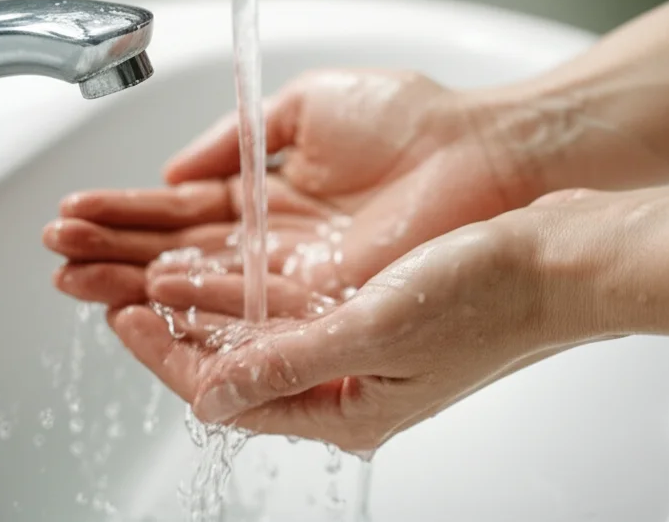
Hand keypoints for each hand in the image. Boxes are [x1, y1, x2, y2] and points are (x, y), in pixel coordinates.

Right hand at [43, 68, 539, 310]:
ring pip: (201, 284)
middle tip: (56, 250)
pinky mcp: (325, 302)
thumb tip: (175, 164)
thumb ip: (237, 137)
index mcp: (272, 192)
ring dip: (134, 279)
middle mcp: (276, 242)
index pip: (184, 209)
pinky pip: (248, 309)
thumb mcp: (307, 105)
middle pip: (181, 252)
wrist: (483, 153)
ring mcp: (298, 277)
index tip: (75, 209)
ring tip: (74, 276)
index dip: (129, 211)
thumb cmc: (412, 120)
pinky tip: (141, 295)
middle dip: (115, 250)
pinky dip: (193, 302)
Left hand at [105, 185, 639, 451]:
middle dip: (170, 329)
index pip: (232, 393)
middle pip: (234, 364)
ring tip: (148, 272)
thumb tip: (210, 396)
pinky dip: (246, 285)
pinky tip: (218, 262)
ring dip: (201, 302)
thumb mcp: (376, 332)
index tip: (122, 314)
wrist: (556, 260)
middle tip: (113, 289)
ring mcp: (358, 348)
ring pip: (255, 331)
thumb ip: (288, 363)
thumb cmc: (488, 299)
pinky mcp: (370, 310)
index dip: (168, 355)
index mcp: (348, 409)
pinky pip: (288, 304)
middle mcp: (347, 385)